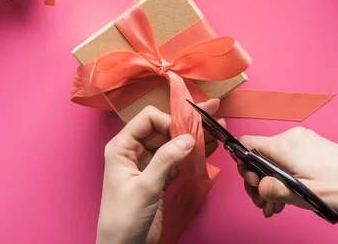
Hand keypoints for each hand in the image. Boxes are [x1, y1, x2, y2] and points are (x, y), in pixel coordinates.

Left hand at [97, 100, 222, 243]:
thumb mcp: (145, 188)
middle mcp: (133, 151)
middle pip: (163, 129)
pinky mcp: (158, 177)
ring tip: (216, 131)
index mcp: (121, 147)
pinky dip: (192, 156)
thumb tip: (187, 138)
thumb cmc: (123, 219)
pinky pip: (177, 160)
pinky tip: (208, 150)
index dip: (169, 121)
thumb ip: (166, 160)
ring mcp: (147, 164)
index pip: (148, 120)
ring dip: (193, 139)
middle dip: (187, 125)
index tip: (188, 132)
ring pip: (172, 144)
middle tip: (211, 117)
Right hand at [239, 127, 337, 217]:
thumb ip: (276, 190)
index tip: (254, 184)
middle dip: (258, 180)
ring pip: (273, 160)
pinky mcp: (311, 147)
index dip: (244, 165)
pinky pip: (287, 159)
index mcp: (285, 145)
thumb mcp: (305, 195)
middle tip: (264, 203)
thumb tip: (258, 186)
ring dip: (270, 182)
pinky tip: (287, 196)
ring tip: (276, 206)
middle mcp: (292, 137)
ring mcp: (302, 141)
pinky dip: (283, 177)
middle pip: (259, 155)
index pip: (247, 144)